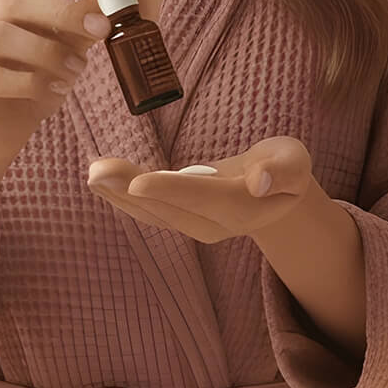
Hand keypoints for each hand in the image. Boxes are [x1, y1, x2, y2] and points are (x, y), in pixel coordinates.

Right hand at [0, 0, 119, 162]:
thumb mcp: (66, 51)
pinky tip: (52, 93)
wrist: (0, 132)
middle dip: (63, 12)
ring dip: (47, 53)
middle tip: (101, 29)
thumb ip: (82, 25)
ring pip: (0, 36)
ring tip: (75, 71)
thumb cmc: (34, 84)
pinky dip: (29, 84)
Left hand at [86, 137, 317, 243]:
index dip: (174, 191)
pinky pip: (147, 211)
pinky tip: (99, 180)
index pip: (207, 201)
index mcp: (245, 208)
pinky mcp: (178, 218)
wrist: (272, 193)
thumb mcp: (295, 162)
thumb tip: (260, 181)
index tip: (140, 181)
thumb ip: (284, 170)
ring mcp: (194, 226)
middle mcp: (215, 225)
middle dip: (132, 191)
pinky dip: (121, 196)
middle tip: (96, 170)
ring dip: (119, 195)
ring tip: (92, 173)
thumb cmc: (283, 168)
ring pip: (153, 213)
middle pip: (171, 210)